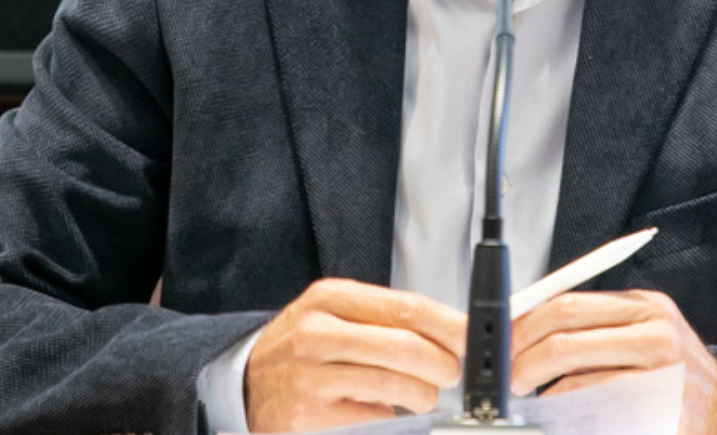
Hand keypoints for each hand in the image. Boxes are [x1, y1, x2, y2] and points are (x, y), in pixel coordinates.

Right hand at [244, 278, 465, 432]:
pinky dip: (391, 417)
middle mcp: (316, 334)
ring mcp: (310, 377)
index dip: (448, 325)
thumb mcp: (334, 314)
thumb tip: (450, 332)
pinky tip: (386, 410)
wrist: (244, 383)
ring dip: (423, 395)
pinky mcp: (307, 417)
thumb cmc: (302, 348)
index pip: (405, 307)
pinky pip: (374, 418)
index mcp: (330, 298)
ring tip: (423, 394)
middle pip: (404, 348)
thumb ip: (384, 317)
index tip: (471, 337)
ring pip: (395, 386)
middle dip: (443, 364)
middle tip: (451, 372)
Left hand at [510, 290, 716, 434]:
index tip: (503, 341)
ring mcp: (658, 372)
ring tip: (532, 400)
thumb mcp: (640, 335)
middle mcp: (655, 331)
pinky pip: (593, 411)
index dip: (524, 324)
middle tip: (509, 379)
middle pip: (564, 336)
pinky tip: (561, 417)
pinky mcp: (656, 409)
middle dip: (522, 360)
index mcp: (644, 307)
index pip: (566, 303)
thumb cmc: (674, 376)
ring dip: (540, 393)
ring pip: (573, 378)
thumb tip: (525, 328)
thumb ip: (593, 326)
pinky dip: (566, 415)